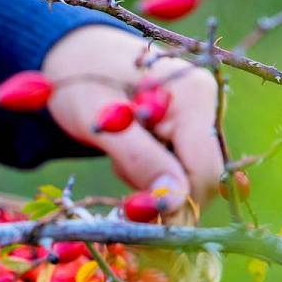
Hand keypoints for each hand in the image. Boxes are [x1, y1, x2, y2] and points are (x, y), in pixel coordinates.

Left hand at [42, 25, 224, 208]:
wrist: (73, 55)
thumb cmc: (79, 80)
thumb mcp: (99, 121)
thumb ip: (140, 160)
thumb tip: (175, 203)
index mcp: (195, 97)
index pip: (205, 170)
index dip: (178, 204)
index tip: (139, 226)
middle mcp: (208, 106)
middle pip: (202, 178)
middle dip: (162, 195)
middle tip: (120, 194)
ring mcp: (200, 117)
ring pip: (188, 177)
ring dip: (152, 184)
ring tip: (120, 155)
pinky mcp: (187, 129)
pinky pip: (178, 168)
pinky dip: (150, 173)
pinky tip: (128, 153)